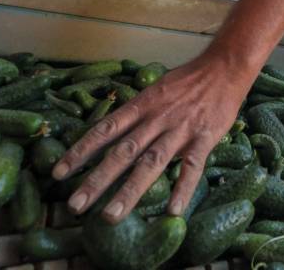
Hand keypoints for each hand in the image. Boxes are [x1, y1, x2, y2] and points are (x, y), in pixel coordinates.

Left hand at [52, 46, 254, 222]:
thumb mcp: (155, 89)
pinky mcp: (204, 138)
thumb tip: (111, 131)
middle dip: (97, 179)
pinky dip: (183, 188)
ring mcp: (180, 129)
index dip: (80, 150)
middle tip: (74, 205)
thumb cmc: (187, 81)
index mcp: (142, 105)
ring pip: (151, 163)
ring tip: (110, 216)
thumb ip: (136, 112)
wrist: (224, 67)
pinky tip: (173, 210)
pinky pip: (192, 166)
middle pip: (122, 152)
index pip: (105, 130)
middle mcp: (156, 118)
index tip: (59, 172)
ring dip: (129, 191)